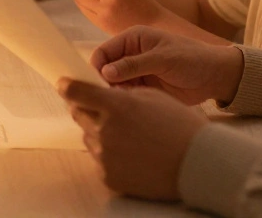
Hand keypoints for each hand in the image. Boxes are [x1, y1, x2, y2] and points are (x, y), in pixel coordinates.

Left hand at [58, 79, 205, 199]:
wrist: (197, 164)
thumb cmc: (179, 126)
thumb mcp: (152, 96)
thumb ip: (122, 92)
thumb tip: (101, 90)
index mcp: (115, 106)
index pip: (76, 92)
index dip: (67, 86)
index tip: (63, 84)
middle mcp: (104, 130)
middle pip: (78, 114)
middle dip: (87, 108)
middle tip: (104, 110)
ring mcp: (104, 156)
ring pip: (89, 137)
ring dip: (100, 132)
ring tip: (128, 136)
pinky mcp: (108, 176)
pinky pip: (99, 160)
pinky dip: (110, 155)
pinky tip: (131, 154)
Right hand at [90, 26, 243, 105]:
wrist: (215, 77)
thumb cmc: (192, 59)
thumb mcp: (163, 59)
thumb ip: (134, 65)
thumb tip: (105, 72)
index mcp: (132, 39)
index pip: (104, 52)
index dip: (96, 67)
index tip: (95, 85)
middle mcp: (130, 54)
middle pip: (105, 70)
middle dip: (102, 83)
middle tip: (105, 99)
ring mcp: (136, 73)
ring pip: (113, 85)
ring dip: (114, 95)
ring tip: (119, 106)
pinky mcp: (143, 89)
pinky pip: (126, 95)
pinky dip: (125, 102)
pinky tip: (128, 109)